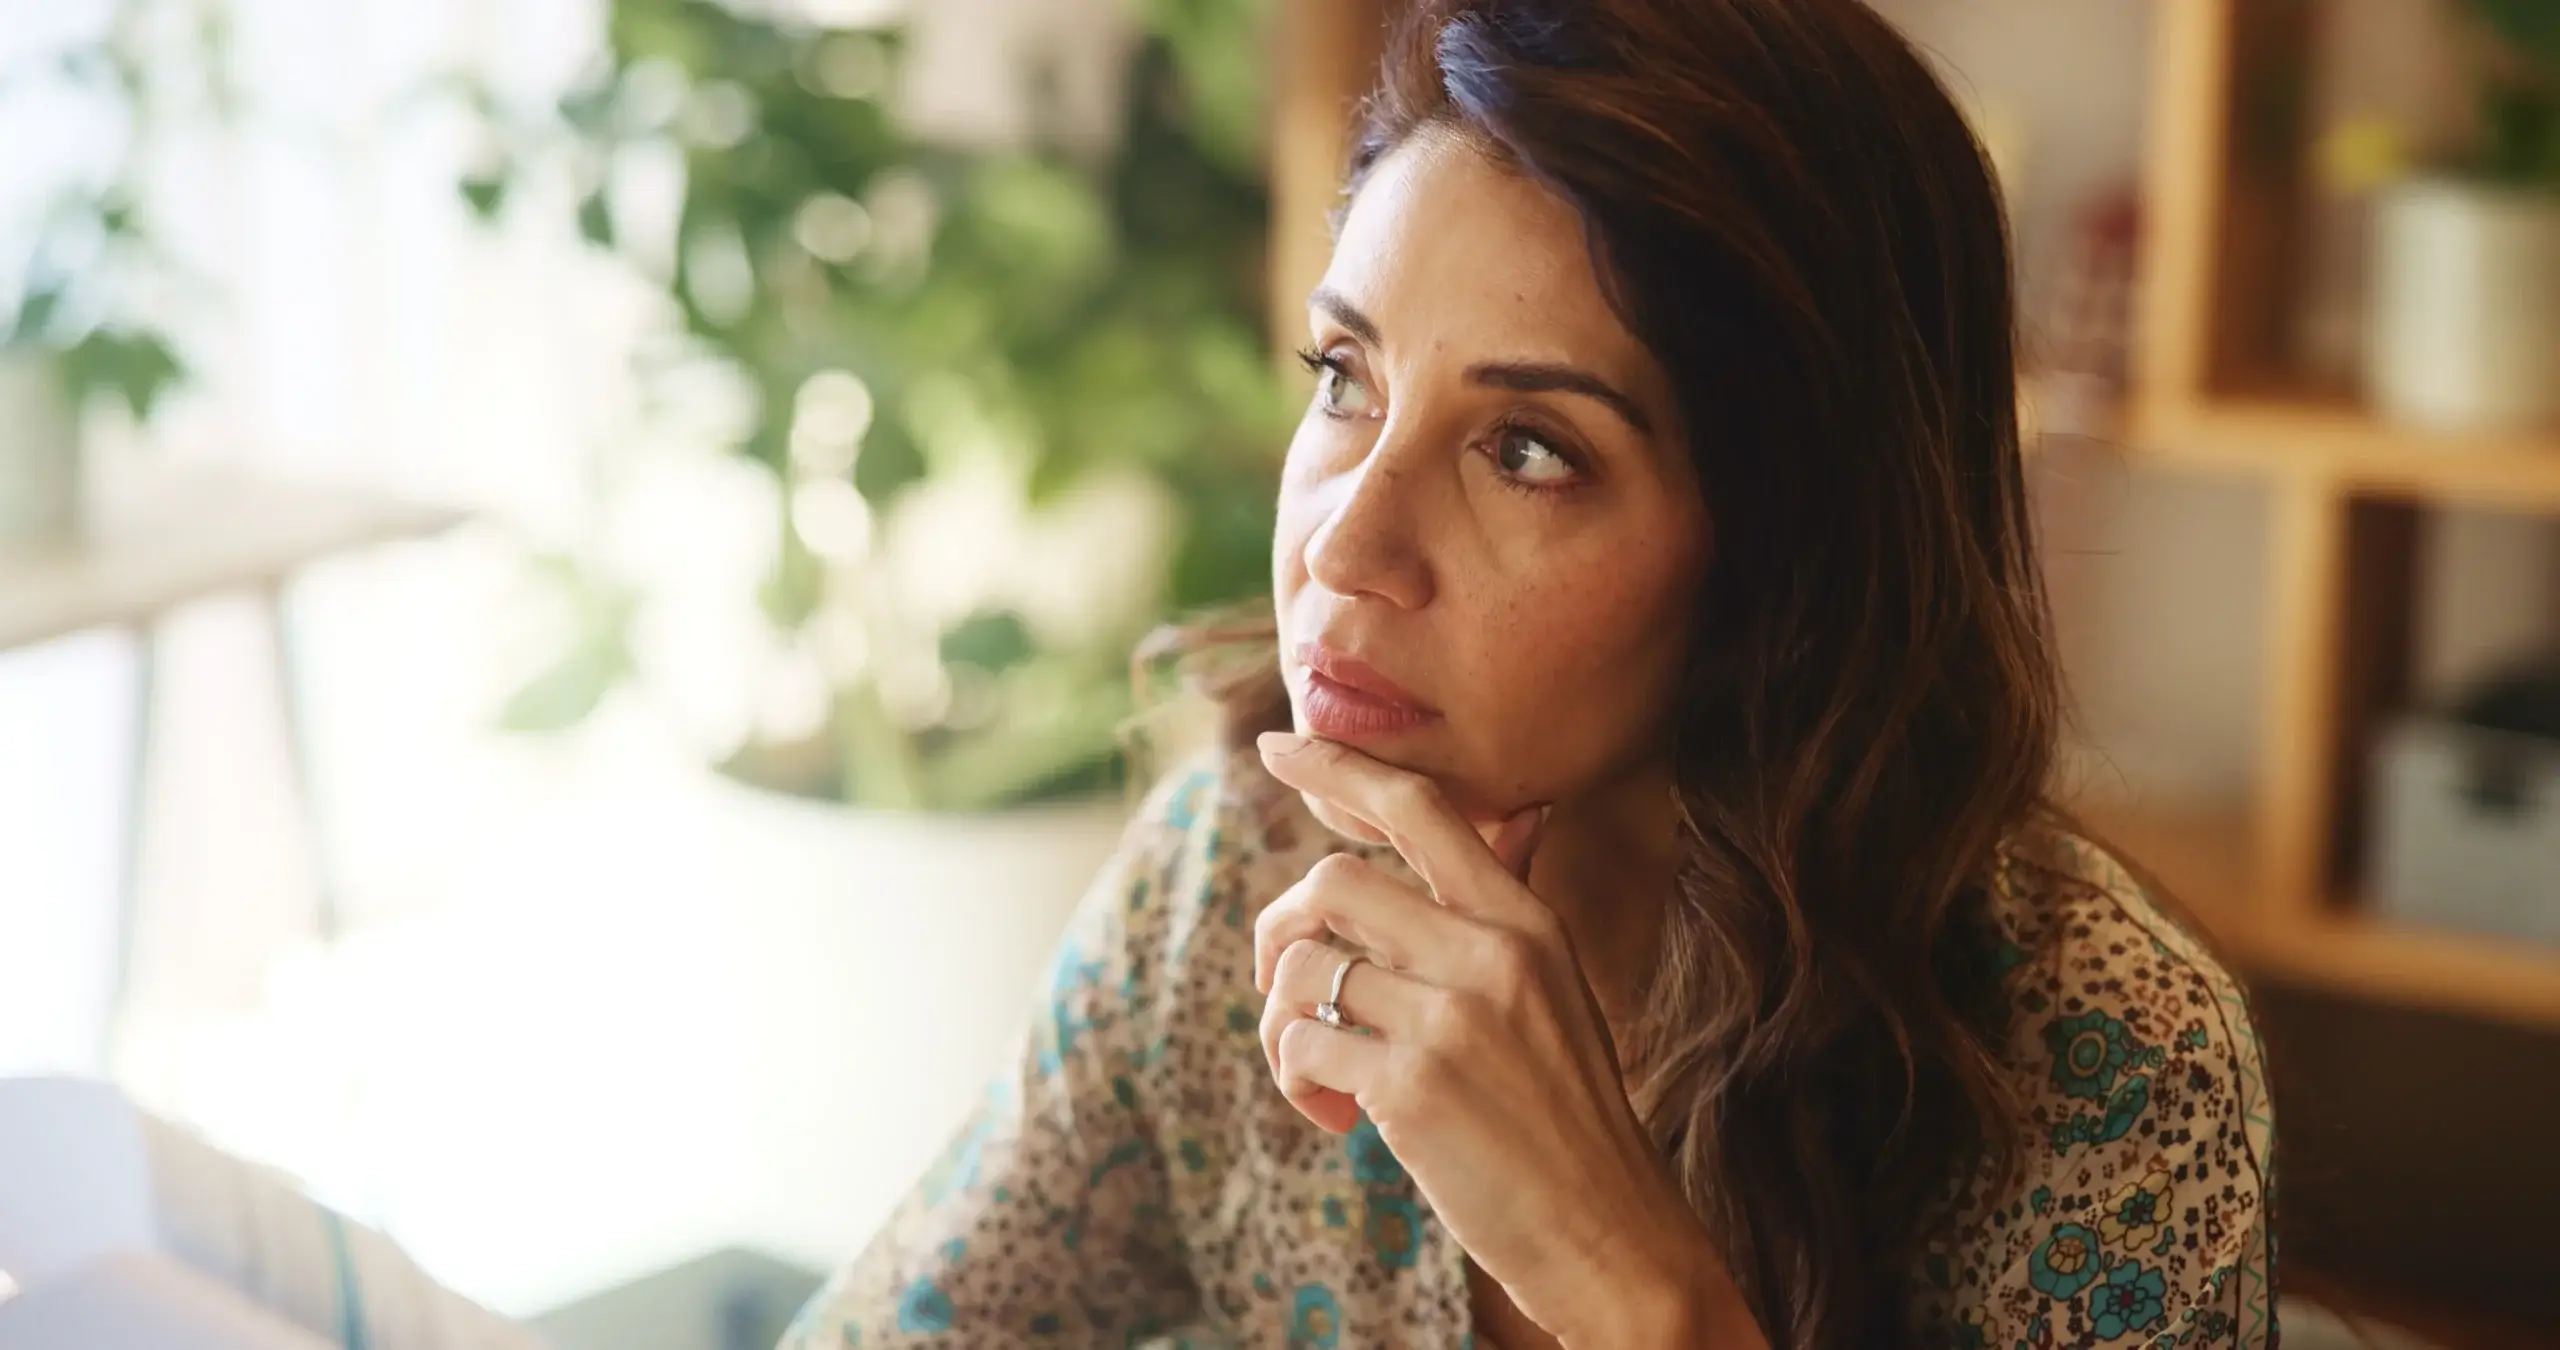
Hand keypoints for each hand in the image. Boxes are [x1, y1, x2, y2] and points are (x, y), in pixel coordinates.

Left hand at [1254, 732, 1753, 1347]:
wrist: (1609, 1232)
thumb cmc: (1568, 1114)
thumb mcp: (1555, 990)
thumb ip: (1503, 912)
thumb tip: (1500, 824)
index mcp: (1526, 921)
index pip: (1421, 810)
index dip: (1338, 767)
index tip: (1278, 745)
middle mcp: (1491, 953)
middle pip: (1331, 881)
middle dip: (1280, 929)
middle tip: (1287, 989)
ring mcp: (1452, 1018)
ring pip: (1302, 967)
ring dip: (1282, 1022)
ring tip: (1319, 1072)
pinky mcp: (1412, 1088)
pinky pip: (1301, 1046)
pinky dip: (1295, 1079)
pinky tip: (1334, 1117)